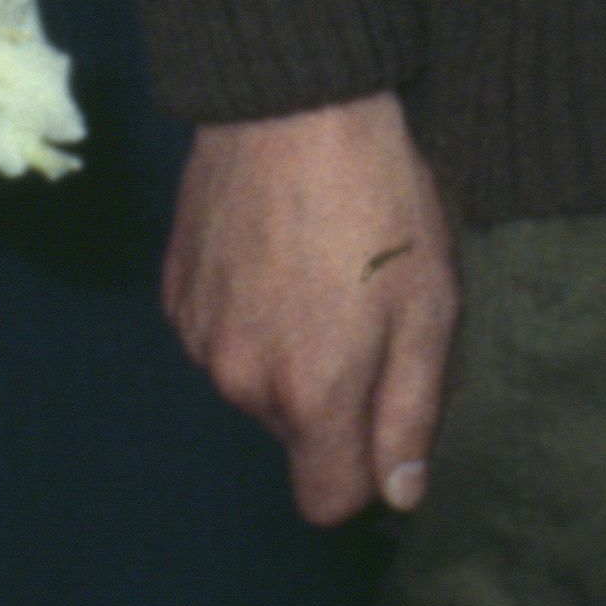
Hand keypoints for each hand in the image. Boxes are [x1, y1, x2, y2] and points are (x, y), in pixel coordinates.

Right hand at [165, 90, 460, 523]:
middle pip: (296, 435)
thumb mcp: (429, 304)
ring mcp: (199, 340)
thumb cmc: (377, 199)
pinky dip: (250, 315)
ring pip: (256, 385)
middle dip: (333, 398)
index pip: (326, 501)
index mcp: (312, 395)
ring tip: (323, 272)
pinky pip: (221, 338)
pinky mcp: (176, 296)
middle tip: (368, 314)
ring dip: (289, 353)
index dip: (365, 470)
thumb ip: (411, 412)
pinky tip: (278, 253)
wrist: (290, 105)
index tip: (387, 416)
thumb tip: (401, 494)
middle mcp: (241, 384)